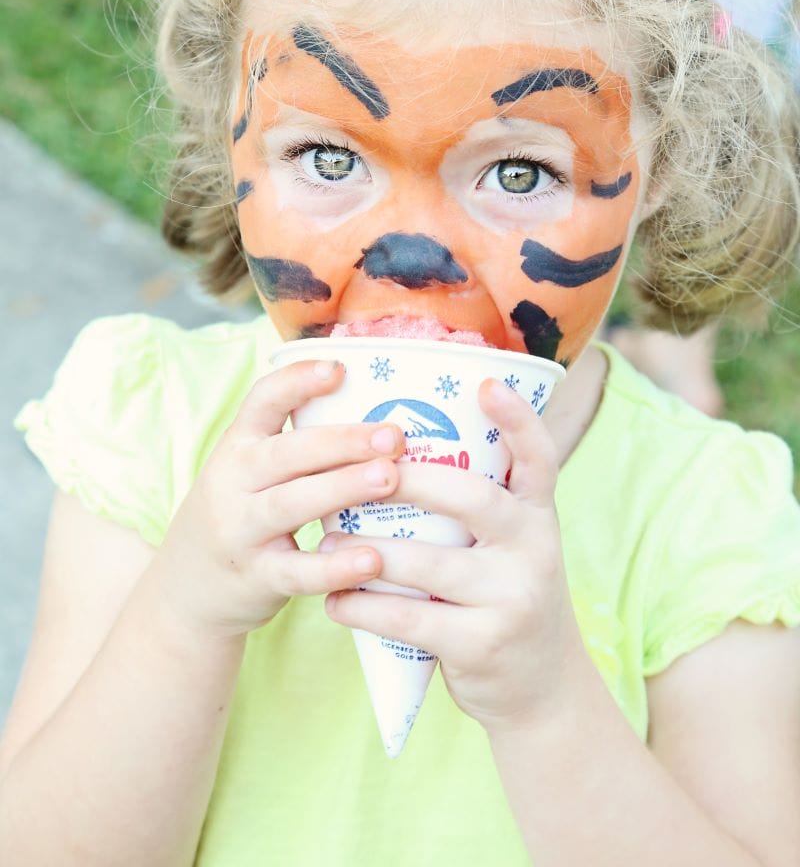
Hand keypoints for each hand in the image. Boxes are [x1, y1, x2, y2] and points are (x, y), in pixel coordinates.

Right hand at [153, 359, 404, 642]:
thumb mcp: (249, 471)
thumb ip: (297, 444)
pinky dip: (335, 567)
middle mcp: (233, 483)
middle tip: (393, 435)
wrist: (185, 592)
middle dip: (343, 440)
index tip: (339, 369)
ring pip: (291, 504)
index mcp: (238, 446)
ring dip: (342, 488)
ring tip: (389, 478)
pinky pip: (298, 572)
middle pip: (287, 453)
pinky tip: (373, 559)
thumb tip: (380, 409)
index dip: (298, 382)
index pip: (262, 401)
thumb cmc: (240, 514)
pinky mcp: (256, 578)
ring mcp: (240, 531)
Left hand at [322, 378, 590, 732]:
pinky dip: (363, 607)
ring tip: (328, 539)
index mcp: (537, 515)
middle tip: (361, 470)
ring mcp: (512, 598)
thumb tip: (395, 447)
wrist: (540, 689)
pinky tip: (334, 600)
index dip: (517, 418)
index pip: (539, 457)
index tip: (485, 382)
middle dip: (412, 480)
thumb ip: (478, 503)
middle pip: (473, 498)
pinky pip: (409, 619)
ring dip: (369, 550)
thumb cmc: (503, 595)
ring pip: (429, 563)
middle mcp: (535, 549)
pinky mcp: (482, 645)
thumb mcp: (511, 544)